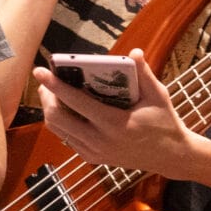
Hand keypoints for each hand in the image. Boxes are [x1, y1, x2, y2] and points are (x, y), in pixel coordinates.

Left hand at [33, 53, 207, 179]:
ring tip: (51, 92)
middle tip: (46, 81)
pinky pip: (67, 138)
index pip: (75, 102)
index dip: (55, 85)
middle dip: (47, 97)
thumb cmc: (165, 122)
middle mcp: (99, 141)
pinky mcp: (92, 158)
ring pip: (58, 130)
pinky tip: (64, 109)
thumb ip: (144, 74)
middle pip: (57, 118)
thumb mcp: (159, 96)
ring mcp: (94, 152)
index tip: (39, 71)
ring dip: (50, 109)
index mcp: (114, 123)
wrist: (170, 156)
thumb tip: (133, 52)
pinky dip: (60, 123)